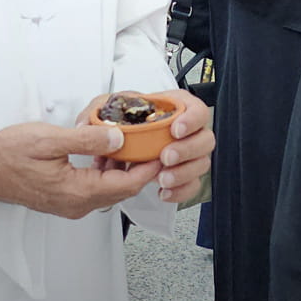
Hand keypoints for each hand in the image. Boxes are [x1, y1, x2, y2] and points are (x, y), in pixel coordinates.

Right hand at [0, 121, 163, 219]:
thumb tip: (119, 138)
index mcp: (78, 192)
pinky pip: (95, 188)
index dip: (148, 168)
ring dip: (122, 169)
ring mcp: (70, 204)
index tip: (163, 151)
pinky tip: (105, 152)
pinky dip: (106, 172)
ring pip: (109, 189)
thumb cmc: (10, 154)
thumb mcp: (50, 139)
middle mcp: (77, 204)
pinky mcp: (64, 199)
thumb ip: (87, 140)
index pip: (126, 184)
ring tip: (131, 143)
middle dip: (140, 168)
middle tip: (153, 144)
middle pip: (122, 189)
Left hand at [76, 90, 215, 205]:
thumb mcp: (103, 109)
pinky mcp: (181, 173)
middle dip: (187, 150)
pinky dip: (180, 191)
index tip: (174, 130)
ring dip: (183, 173)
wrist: (112, 145)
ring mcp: (185, 153)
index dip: (191, 120)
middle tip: (165, 157)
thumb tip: (95, 127)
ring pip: (201, 164)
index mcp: (172, 108)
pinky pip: (191, 185)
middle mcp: (184, 130)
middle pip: (205, 139)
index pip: (196, 109)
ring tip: (162, 178)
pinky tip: (164, 191)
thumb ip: (96, 112)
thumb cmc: (117, 121)